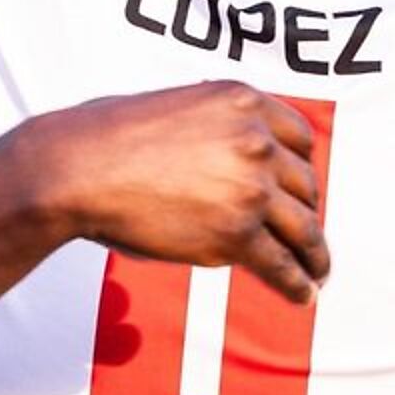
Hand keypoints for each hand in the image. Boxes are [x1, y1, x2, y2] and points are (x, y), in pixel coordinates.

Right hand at [18, 81, 328, 302]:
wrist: (77, 169)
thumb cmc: (110, 139)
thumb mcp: (181, 109)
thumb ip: (219, 130)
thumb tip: (236, 169)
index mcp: (244, 101)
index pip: (300, 137)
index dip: (303, 168)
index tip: (302, 189)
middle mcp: (257, 139)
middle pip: (306, 184)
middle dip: (305, 212)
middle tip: (306, 235)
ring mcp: (251, 187)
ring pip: (304, 228)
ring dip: (315, 255)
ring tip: (318, 272)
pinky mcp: (237, 233)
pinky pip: (281, 264)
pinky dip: (297, 283)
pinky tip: (303, 294)